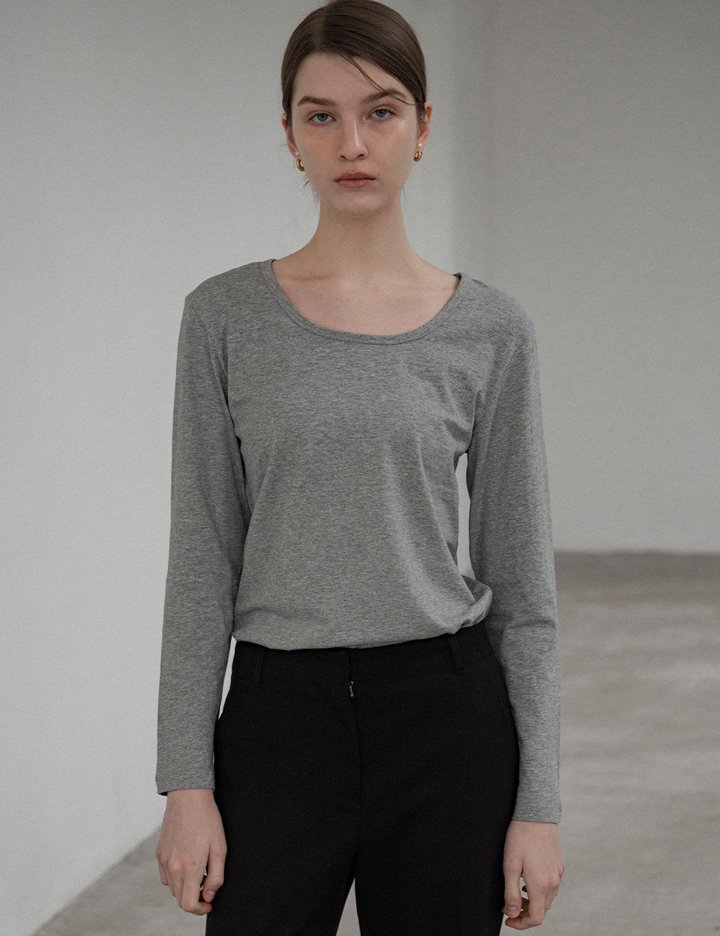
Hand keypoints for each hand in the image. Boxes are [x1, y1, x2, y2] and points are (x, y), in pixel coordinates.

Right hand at [156, 788, 226, 914]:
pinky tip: (186, 863)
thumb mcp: (220, 848)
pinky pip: (165, 876)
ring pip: (172, 888)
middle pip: (180, 899)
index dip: (200, 909)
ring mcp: (164, 860)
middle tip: (207, 884)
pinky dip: (175, 877)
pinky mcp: (159, 853)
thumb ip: (216, 877)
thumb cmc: (208, 820)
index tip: (209, 902)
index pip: (189, 904)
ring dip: (185, 887)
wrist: (188, 797)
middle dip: (194, 899)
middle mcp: (173, 867)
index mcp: (190, 867)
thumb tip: (209, 896)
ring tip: (198, 871)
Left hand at [502, 819, 563, 928]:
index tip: (508, 919)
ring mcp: (558, 874)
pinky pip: (551, 886)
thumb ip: (511, 893)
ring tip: (517, 892)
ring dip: (533, 902)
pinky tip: (528, 880)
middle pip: (542, 910)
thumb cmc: (520, 837)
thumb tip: (512, 914)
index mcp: (541, 885)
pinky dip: (540, 891)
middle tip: (509, 905)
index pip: (536, 918)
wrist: (536, 814)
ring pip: (547, 899)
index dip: (521, 924)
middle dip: (525, 913)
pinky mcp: (559, 865)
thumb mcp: (510, 866)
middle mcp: (553, 882)